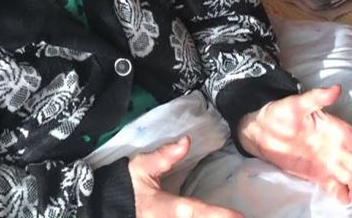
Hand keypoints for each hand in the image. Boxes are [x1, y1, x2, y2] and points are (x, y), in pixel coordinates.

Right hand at [128, 136, 243, 217]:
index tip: (240, 216)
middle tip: (244, 216)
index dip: (219, 215)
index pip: (196, 211)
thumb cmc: (124, 189)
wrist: (107, 207)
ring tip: (236, 217)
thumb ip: (164, 156)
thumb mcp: (141, 168)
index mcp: (166, 208)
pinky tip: (220, 216)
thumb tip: (185, 141)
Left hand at [237, 85, 351, 205]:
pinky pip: (335, 186)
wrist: (260, 131)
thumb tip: (336, 88)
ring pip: (351, 177)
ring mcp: (328, 162)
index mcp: (336, 130)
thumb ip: (316, 97)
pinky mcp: (318, 174)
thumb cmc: (278, 113)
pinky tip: (345, 201)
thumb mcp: (296, 103)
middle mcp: (337, 147)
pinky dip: (342, 194)